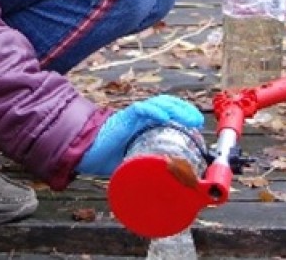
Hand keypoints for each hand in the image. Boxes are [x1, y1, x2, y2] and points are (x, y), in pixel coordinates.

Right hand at [76, 95, 203, 176]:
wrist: (87, 153)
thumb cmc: (109, 158)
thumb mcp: (136, 162)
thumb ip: (151, 165)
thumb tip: (173, 182)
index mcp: (146, 125)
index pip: (169, 112)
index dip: (184, 114)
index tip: (198, 123)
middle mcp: (141, 117)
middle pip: (167, 105)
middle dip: (185, 110)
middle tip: (198, 120)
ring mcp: (133, 116)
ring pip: (158, 103)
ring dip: (175, 108)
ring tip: (189, 117)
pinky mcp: (123, 118)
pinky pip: (140, 110)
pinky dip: (154, 111)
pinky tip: (164, 116)